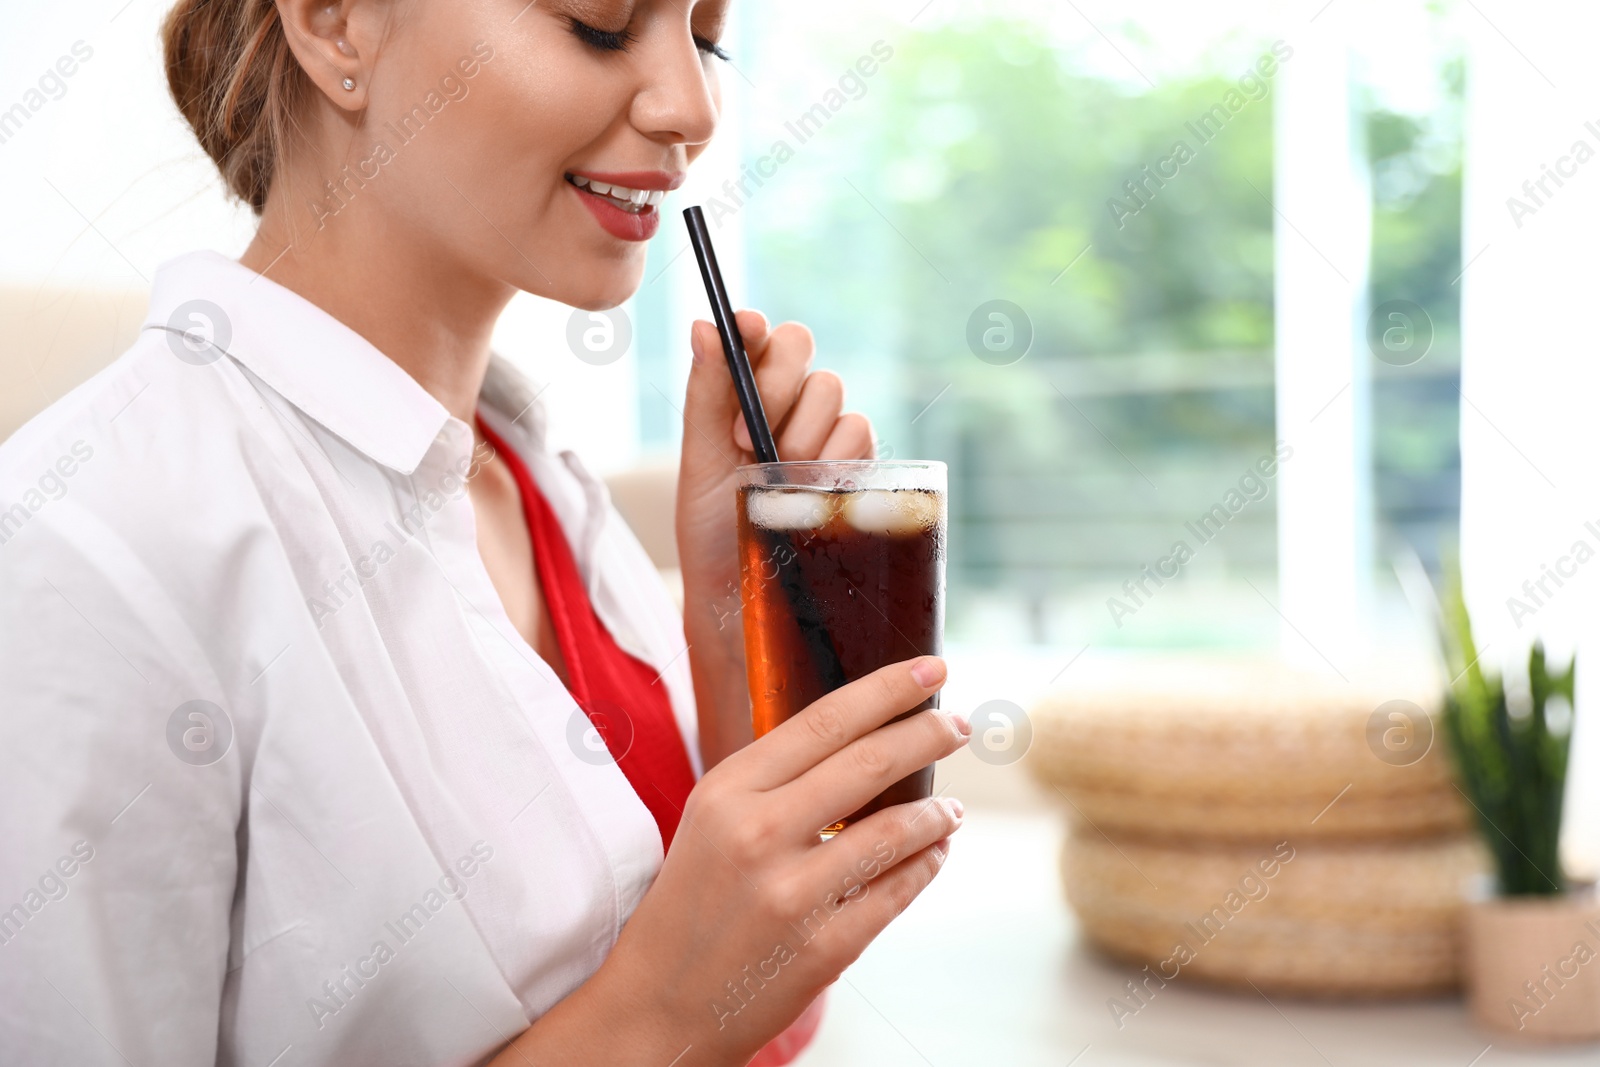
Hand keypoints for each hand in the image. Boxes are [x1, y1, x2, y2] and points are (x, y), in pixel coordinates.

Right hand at [596, 657, 966, 1064]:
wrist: (658, 1006)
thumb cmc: (690, 904)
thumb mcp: (710, 822)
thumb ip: (775, 780)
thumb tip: (861, 737)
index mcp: (727, 790)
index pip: (825, 721)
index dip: (887, 690)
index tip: (930, 668)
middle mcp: (758, 833)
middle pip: (869, 763)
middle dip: (927, 735)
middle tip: (958, 724)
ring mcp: (793, 894)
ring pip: (896, 830)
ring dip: (935, 813)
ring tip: (950, 808)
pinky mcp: (824, 948)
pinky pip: (897, 890)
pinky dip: (926, 864)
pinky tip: (933, 853)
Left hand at [675, 311, 873, 763]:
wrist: (745, 605)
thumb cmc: (714, 536)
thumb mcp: (700, 464)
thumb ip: (706, 394)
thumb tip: (701, 323)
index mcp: (742, 397)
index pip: (759, 337)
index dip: (753, 326)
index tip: (744, 330)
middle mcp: (788, 409)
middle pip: (801, 351)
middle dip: (775, 385)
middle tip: (746, 436)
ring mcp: (828, 438)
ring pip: (834, 393)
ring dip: (803, 429)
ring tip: (776, 477)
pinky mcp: (860, 470)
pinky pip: (863, 435)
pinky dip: (838, 456)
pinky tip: (816, 489)